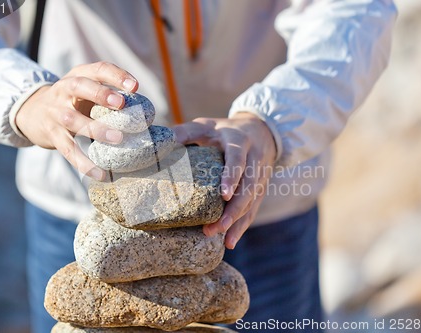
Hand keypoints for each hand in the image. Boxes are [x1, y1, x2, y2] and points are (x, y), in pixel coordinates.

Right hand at [16, 61, 137, 179]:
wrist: (33, 113)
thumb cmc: (73, 102)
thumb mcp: (86, 91)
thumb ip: (110, 96)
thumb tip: (145, 113)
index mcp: (77, 76)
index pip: (98, 69)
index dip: (116, 76)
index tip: (135, 87)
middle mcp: (63, 91)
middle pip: (80, 86)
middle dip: (101, 94)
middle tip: (121, 104)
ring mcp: (55, 113)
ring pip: (73, 120)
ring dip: (96, 129)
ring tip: (118, 138)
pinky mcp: (52, 135)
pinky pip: (68, 150)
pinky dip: (84, 163)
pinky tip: (101, 174)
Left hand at [173, 113, 276, 248]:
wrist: (260, 130)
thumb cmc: (224, 130)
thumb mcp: (205, 125)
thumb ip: (184, 132)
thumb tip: (159, 143)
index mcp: (239, 142)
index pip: (238, 160)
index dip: (232, 177)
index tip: (224, 196)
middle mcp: (254, 160)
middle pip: (249, 188)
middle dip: (235, 209)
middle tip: (216, 227)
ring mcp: (260, 176)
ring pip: (253, 202)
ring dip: (237, 222)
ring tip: (222, 239)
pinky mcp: (261, 189)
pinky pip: (253, 210)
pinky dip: (242, 226)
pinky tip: (230, 242)